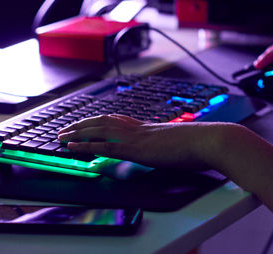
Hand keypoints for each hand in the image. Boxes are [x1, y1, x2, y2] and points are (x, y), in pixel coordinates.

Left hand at [57, 114, 226, 170]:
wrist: (210, 140)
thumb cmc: (204, 145)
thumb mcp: (184, 145)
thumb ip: (173, 147)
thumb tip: (176, 152)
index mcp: (152, 127)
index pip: (121, 120)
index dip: (102, 121)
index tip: (89, 122)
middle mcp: (141, 128)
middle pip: (105, 121)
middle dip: (83, 124)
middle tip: (66, 129)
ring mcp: (137, 137)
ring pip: (99, 130)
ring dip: (77, 132)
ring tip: (62, 136)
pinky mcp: (136, 149)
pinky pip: (104, 146)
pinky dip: (86, 146)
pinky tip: (73, 147)